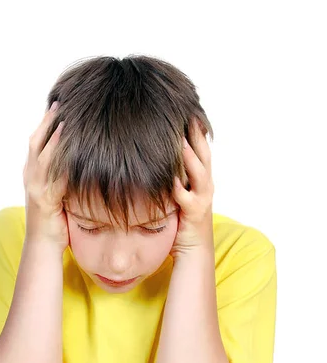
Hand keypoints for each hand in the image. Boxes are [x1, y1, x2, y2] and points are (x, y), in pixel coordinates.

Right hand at [23, 102, 68, 250]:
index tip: (56, 106)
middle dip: (47, 121)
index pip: (36, 141)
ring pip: (43, 154)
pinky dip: (61, 161)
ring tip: (65, 118)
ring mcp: (36, 187)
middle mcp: (30, 176)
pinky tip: (72, 150)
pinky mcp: (45, 199)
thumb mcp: (56, 193)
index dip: (45, 123)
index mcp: (32, 173)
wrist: (43, 245)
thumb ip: (61, 176)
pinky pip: (54, 176)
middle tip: (60, 103)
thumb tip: (78, 160)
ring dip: (54, 136)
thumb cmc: (53, 221)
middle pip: (36, 141)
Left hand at [170, 117, 214, 256]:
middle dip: (197, 135)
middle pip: (203, 155)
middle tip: (189, 114)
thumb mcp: (179, 194)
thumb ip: (174, 177)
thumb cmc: (182, 222)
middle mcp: (206, 186)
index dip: (196, 130)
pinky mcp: (194, 213)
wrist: (193, 251)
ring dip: (190, 156)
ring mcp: (202, 199)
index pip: (201, 149)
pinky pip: (186, 197)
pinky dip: (179, 187)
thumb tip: (156, 159)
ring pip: (199, 173)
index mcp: (202, 179)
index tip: (188, 111)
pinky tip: (171, 178)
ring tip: (181, 140)